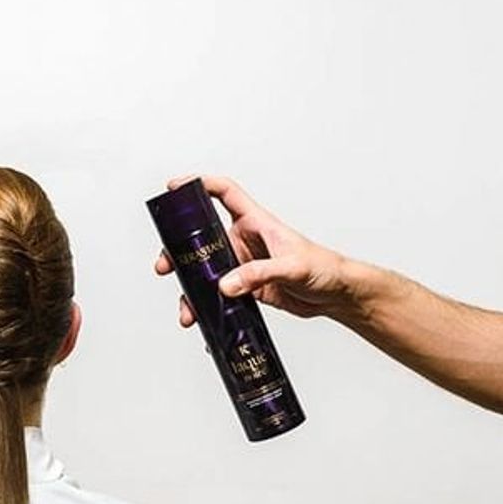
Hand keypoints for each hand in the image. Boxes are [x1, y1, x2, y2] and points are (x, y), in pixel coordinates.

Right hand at [153, 175, 356, 323]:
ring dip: (190, 286)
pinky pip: (217, 293)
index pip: (224, 193)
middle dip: (178, 250)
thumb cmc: (324, 268)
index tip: (176, 187)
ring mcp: (243, 265)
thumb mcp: (292, 267)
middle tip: (165, 265)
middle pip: (202, 237)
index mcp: (256, 222)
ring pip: (205, 270)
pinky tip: (202, 318)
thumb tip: (225, 285)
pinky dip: (206, 306)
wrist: (336, 295)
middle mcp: (244, 241)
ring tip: (186, 306)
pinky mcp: (245, 287)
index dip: (199, 185)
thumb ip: (258, 273)